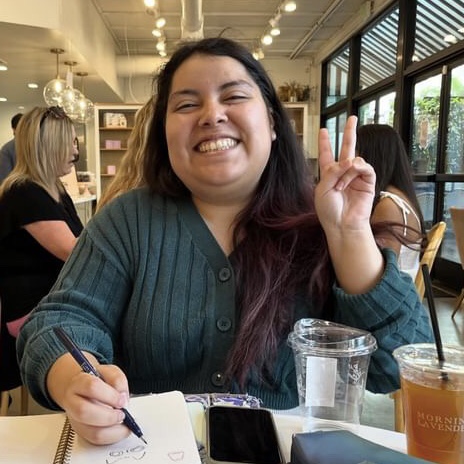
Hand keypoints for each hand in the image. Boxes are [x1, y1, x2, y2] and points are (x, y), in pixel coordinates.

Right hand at [48, 355, 131, 444]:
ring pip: (89, 431)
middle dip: (109, 416)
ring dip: (111, 430)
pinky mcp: (80, 430)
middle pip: (84, 412)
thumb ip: (118, 381)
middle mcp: (72, 401)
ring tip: (122, 423)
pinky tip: (119, 429)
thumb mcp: (110, 372)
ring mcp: (74, 418)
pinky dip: (110, 437)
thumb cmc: (96, 379)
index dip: (110, 396)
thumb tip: (123, 401)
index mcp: (80, 381)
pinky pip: (94, 439)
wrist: (79, 387)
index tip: (122, 400)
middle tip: (123, 414)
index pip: (92, 387)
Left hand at [315, 115, 375, 233]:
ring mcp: (356, 177)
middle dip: (349, 132)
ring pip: (354, 160)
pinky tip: (351, 178)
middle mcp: (343, 173)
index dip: (324, 143)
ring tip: (340, 187)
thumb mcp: (323, 188)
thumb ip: (332, 171)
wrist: (342, 225)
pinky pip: (365, 167)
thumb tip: (350, 160)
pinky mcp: (368, 182)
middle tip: (352, 117)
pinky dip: (357, 170)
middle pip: (347, 148)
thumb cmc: (329, 210)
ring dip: (346, 171)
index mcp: (329, 175)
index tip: (322, 130)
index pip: (327, 155)